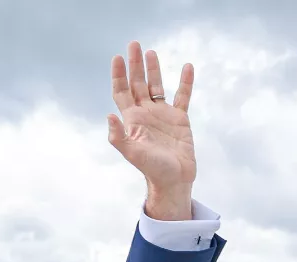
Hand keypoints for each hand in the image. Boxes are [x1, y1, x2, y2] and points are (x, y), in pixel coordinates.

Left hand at [109, 41, 195, 220]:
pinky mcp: (179, 119)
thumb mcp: (133, 154)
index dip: (118, 75)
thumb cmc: (152, 169)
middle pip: (138, 84)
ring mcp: (162, 115)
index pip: (122, 92)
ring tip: (151, 52)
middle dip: (135, 65)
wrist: (174, 180)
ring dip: (154, 70)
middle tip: (134, 45)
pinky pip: (182, 96)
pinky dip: (185, 82)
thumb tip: (109, 115)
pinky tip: (187, 67)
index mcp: (133, 119)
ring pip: (156, 86)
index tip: (117, 58)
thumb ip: (119, 137)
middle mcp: (146, 114)